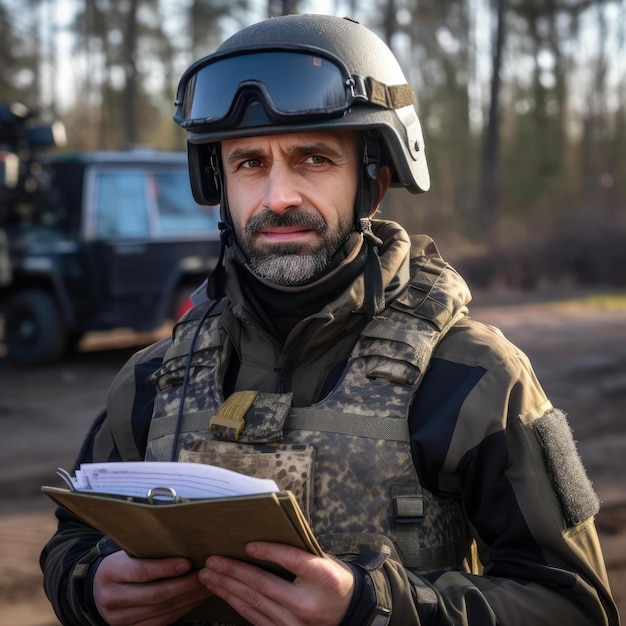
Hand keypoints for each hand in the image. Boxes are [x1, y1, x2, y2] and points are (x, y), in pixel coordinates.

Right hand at [93, 550, 211, 625]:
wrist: (98, 590)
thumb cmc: (121, 565)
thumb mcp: (126, 553)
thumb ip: (148, 551)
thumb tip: (184, 544)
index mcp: (111, 572)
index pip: (141, 572)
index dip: (165, 568)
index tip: (187, 562)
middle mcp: (113, 598)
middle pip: (155, 595)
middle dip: (185, 585)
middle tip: (206, 575)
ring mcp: (120, 618)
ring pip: (162, 611)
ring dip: (189, 598)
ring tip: (207, 585)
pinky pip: (163, 621)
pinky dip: (183, 609)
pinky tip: (195, 599)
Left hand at [198, 542, 354, 625]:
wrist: (348, 614)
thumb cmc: (331, 581)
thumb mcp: (323, 562)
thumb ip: (297, 554)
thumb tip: (260, 540)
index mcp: (321, 577)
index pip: (291, 560)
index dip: (268, 551)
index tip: (248, 545)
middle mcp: (306, 603)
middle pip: (263, 584)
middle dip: (233, 571)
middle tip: (212, 560)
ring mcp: (294, 623)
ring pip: (253, 602)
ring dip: (227, 587)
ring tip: (209, 576)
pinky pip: (254, 617)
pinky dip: (236, 603)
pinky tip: (223, 592)